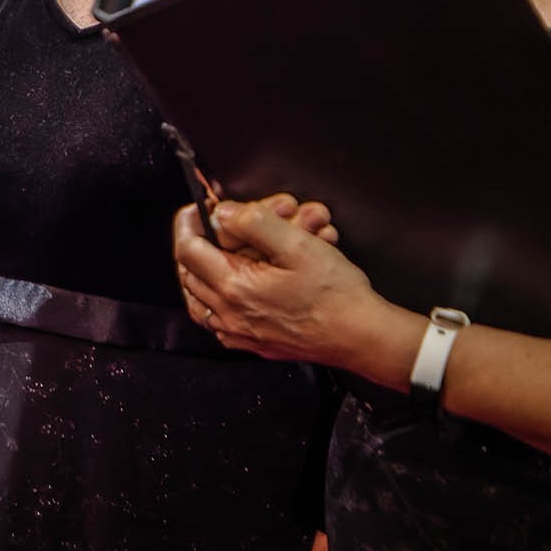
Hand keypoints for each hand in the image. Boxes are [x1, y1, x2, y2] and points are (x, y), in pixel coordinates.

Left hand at [172, 196, 392, 369]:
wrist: (364, 338)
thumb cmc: (337, 295)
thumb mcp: (298, 245)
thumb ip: (254, 222)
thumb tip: (223, 213)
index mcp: (234, 287)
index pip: (187, 249)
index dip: (190, 222)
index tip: (199, 208)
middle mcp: (230, 315)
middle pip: (190, 273)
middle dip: (199, 242)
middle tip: (211, 226)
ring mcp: (240, 333)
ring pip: (199, 299)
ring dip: (201, 271)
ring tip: (214, 252)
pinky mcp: (254, 342)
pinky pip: (218, 320)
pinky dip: (216, 298)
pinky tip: (232, 284)